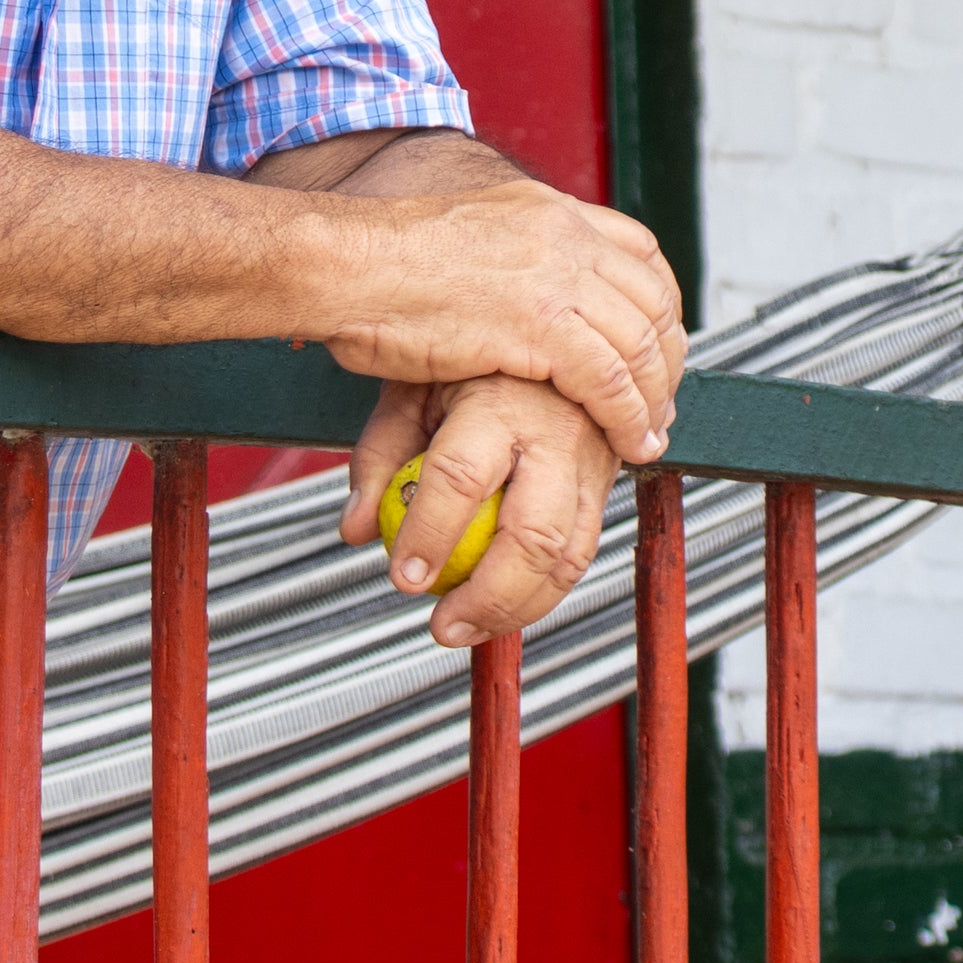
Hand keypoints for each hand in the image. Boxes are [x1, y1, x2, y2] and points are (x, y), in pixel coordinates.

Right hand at [318, 178, 684, 462]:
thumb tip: (503, 290)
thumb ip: (500, 259)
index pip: (639, 250)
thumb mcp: (460, 238)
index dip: (658, 302)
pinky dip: (629, 417)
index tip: (656, 342)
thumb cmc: (376, 261)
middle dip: (667, 355)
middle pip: (654, 298)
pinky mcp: (541, 325)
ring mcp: (557, 276)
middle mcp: (564, 236)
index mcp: (548, 211)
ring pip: (642, 342)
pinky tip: (631, 443)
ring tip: (651, 434)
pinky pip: (610, 380)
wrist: (344, 261)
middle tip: (662, 399)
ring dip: (656, 396)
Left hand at [340, 376, 621, 645]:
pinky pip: (581, 554)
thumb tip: (357, 530)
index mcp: (498, 400)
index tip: (403, 578)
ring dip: (517, 609)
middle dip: (485, 596)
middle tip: (441, 625)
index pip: (461, 477)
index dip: (430, 534)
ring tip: (465, 630)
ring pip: (567, 556)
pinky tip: (502, 609)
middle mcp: (555, 431)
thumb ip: (380, 456)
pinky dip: (543, 593)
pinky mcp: (605, 484)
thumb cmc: (473, 363)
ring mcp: (590, 461)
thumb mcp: (415, 389)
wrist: (563, 332)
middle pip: (532, 533)